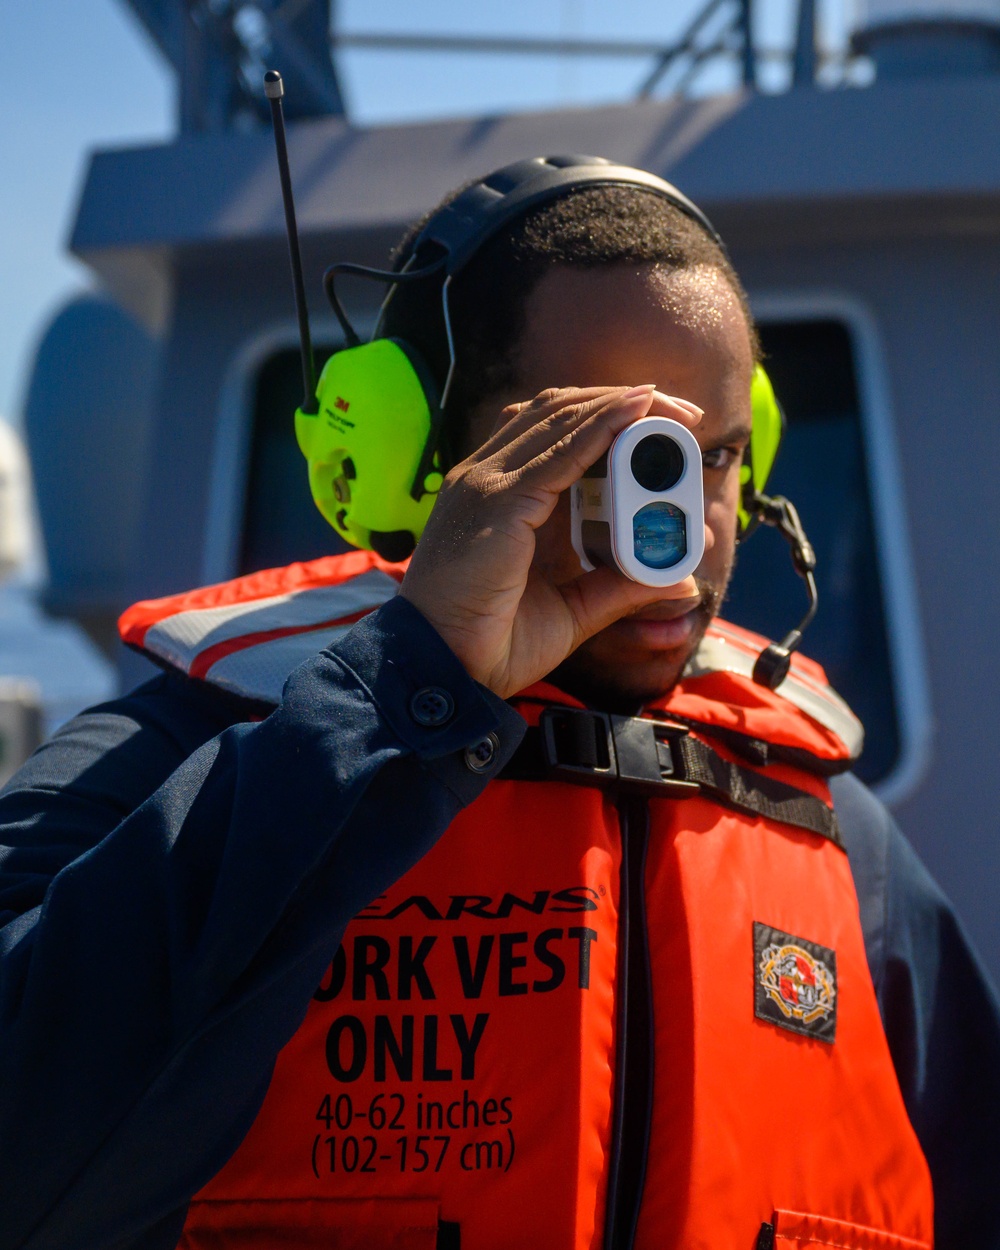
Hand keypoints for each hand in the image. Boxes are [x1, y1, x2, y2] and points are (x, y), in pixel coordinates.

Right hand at [400, 384, 705, 698]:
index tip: (665, 428)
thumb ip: (621, 587)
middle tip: (684, 415)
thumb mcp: (572, 609)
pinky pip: (560, 450)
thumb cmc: (491, 642)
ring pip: (562, 418)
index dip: (608, 417)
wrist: (443, 670)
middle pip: (560, 412)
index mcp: (501, 496)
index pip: (554, 431)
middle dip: (624, 402)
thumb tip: (681, 582)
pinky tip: (638, 414)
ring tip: (673, 410)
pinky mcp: (499, 500)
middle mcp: (488, 477)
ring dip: (622, 406)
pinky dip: (603, 426)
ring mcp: (488, 483)